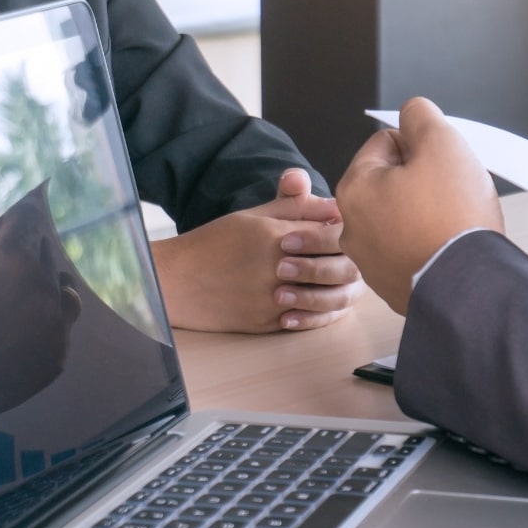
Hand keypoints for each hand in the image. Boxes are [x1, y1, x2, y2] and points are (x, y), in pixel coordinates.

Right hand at [0, 189, 80, 422]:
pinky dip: (41, 323)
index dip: (3, 227)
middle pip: (45, 253)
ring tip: (3, 302)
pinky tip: (8, 333)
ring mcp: (56, 326)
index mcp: (15, 258)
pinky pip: (59, 327)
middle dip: (20, 256)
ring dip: (40, 287)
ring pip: (62, 290)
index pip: (29, 219)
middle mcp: (46, 290)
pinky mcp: (57, 357)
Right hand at [152, 168, 362, 332]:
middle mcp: (277, 269)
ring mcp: (273, 300)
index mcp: (276, 237)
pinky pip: (306, 319)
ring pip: (326, 296)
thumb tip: (333, 205)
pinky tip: (317, 299)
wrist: (175, 281)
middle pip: (337, 267)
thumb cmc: (214, 243)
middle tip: (352, 257)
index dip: (347, 233)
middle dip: (350, 261)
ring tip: (337, 278)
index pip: (334, 234)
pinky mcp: (266, 323)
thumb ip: (295, 208)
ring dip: (335, 287)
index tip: (348, 231)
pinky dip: (317, 310)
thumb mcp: (253, 216)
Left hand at [336, 97, 503, 313]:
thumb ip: (421, 116)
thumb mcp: (442, 142)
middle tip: (449, 195)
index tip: (440, 167)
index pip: (386, 143)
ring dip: (424, 213)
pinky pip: (409, 250)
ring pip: (401, 217)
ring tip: (449, 224)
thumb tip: (412, 112)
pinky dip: (427, 245)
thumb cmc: (454, 217)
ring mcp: (370, 261)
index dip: (421, 148)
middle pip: (391, 181)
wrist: (471, 286)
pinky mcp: (391, 285)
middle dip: (421, 182)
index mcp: (355, 188)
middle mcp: (352, 227)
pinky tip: (446, 248)